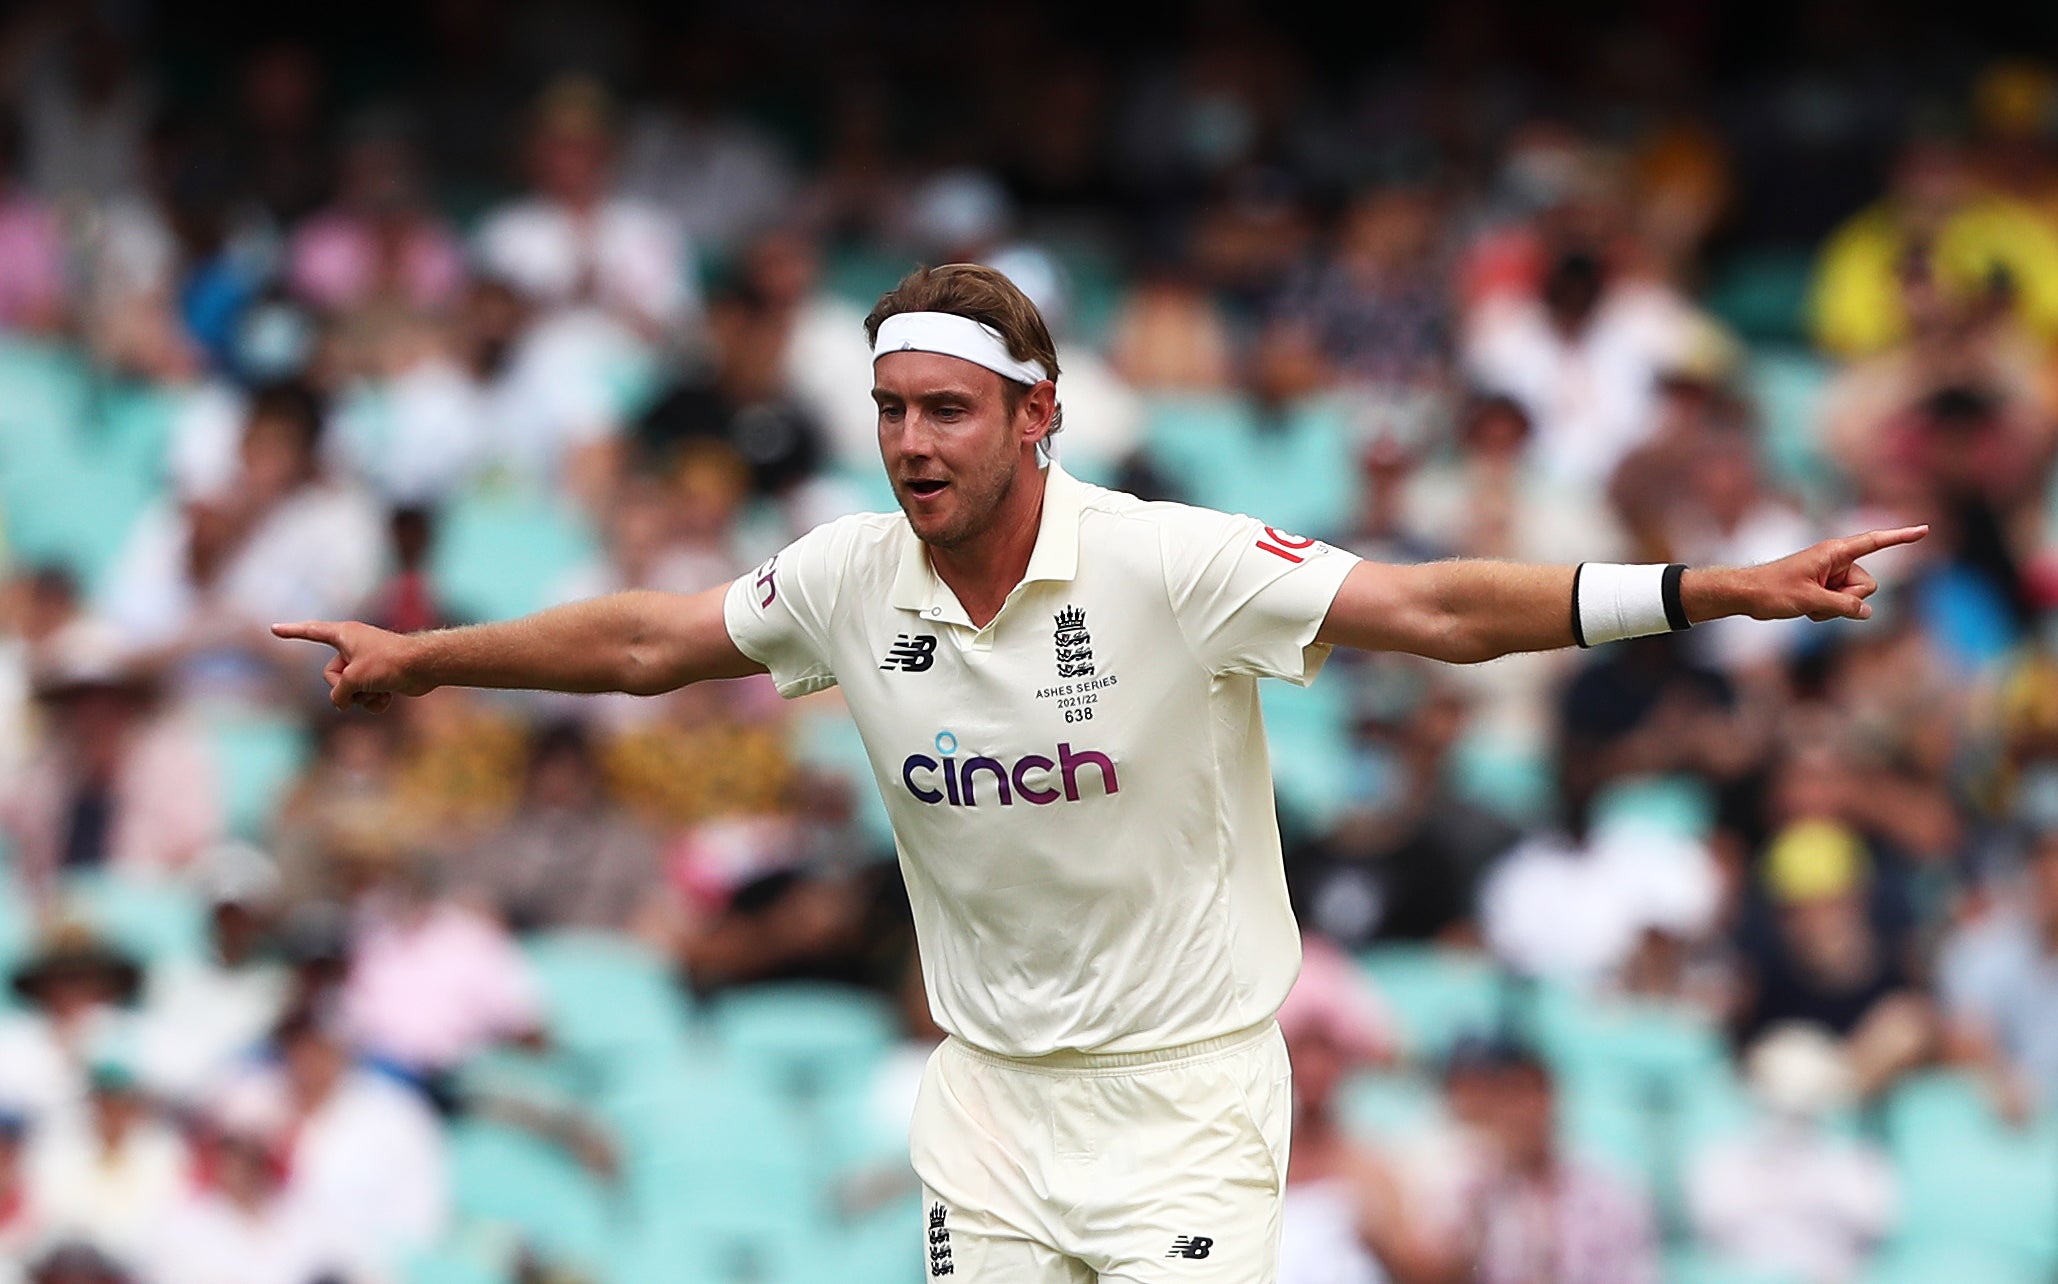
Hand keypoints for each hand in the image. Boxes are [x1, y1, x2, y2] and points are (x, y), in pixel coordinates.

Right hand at [270, 619, 431, 711]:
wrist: (424, 666)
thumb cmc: (388, 663)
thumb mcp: (353, 678)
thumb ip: (339, 693)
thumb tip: (343, 703)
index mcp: (344, 634)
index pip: (311, 632)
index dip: (292, 632)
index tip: (274, 629)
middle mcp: (353, 646)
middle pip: (331, 675)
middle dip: (344, 687)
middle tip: (362, 683)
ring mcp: (366, 663)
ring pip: (349, 690)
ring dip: (363, 697)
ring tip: (380, 690)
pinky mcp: (380, 677)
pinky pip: (366, 696)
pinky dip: (375, 701)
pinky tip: (389, 698)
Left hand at [1714, 525, 1927, 622]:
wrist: (1745, 595)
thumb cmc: (1773, 591)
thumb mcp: (1810, 600)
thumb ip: (1843, 606)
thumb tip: (1867, 613)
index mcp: (1834, 552)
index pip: (1874, 542)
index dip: (1900, 538)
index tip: (1924, 530)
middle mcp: (1836, 561)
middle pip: (1867, 586)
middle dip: (1848, 600)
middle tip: (1817, 601)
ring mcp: (1831, 576)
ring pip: (1854, 599)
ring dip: (1834, 609)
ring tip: (1807, 605)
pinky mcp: (1824, 588)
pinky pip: (1840, 605)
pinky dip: (1827, 612)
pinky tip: (1806, 610)